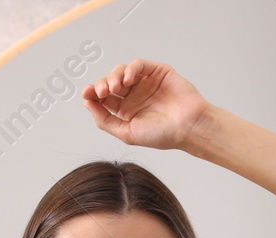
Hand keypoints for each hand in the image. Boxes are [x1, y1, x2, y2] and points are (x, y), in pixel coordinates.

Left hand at [81, 59, 209, 149]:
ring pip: (121, 71)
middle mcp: (135, 96)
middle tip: (102, 91)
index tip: (86, 93)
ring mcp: (146, 83)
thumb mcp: (127, 133)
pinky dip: (130, 69)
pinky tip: (128, 79)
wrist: (188, 127)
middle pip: (110, 83)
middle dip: (102, 85)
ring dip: (114, 76)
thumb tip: (87, 104)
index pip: (104, 98)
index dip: (93, 93)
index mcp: (127, 111)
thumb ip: (105, 120)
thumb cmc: (162, 135)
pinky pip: (139, 65)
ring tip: (115, 86)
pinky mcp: (157, 72)